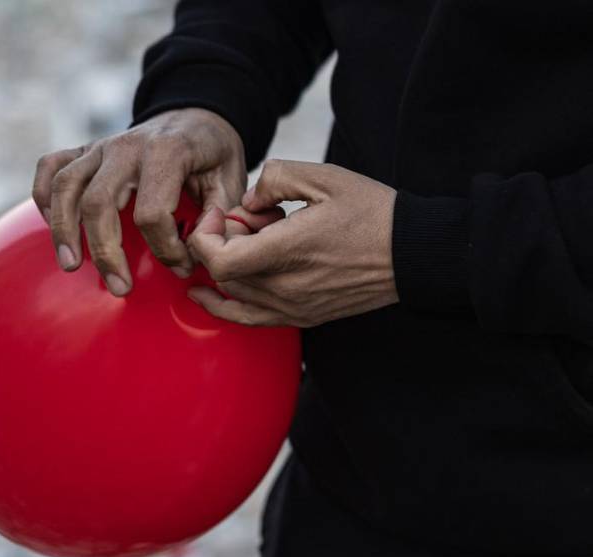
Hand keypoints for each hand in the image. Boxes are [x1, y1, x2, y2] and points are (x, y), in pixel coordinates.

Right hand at [31, 108, 246, 296]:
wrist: (196, 115)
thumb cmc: (213, 155)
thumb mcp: (232, 178)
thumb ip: (220, 215)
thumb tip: (201, 249)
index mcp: (168, 152)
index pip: (153, 213)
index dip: (167, 249)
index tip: (182, 266)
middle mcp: (127, 146)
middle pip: (98, 203)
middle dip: (107, 253)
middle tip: (120, 288)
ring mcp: (101, 146)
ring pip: (65, 187)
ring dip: (63, 230)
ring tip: (71, 265)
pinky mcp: (84, 149)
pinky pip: (49, 167)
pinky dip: (42, 197)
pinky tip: (51, 226)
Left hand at [186, 160, 398, 326]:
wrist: (412, 252)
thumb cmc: (371, 212)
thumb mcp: (324, 176)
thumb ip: (275, 178)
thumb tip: (247, 201)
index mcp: (288, 251)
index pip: (217, 258)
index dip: (205, 234)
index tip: (219, 214)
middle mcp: (285, 287)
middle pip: (222, 272)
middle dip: (223, 240)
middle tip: (256, 217)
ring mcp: (293, 308)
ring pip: (232, 292)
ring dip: (232, 264)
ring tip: (264, 239)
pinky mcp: (302, 317)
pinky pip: (248, 318)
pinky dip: (223, 305)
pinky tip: (206, 294)